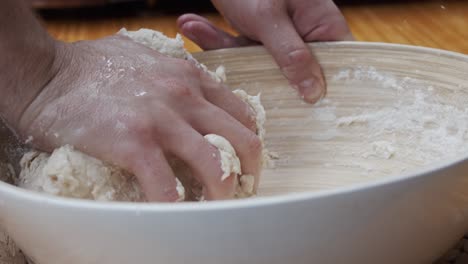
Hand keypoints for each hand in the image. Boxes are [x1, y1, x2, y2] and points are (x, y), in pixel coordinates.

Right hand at [15, 36, 261, 201]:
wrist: (46, 74)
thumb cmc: (92, 66)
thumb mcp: (147, 59)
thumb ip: (175, 76)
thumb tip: (191, 99)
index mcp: (190, 78)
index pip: (242, 114)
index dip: (248, 143)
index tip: (242, 163)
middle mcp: (185, 96)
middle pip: (243, 140)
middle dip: (249, 172)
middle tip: (240, 191)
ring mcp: (161, 120)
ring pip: (217, 164)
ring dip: (222, 194)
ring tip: (212, 208)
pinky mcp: (134, 143)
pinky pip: (167, 186)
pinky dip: (174, 207)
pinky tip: (172, 214)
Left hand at [177, 0, 351, 102]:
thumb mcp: (271, 19)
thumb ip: (292, 56)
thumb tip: (314, 94)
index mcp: (323, 28)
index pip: (333, 69)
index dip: (321, 93)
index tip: (302, 117)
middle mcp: (304, 35)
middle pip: (292, 73)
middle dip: (262, 80)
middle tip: (238, 98)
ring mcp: (278, 36)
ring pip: (258, 63)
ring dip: (225, 51)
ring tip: (192, 28)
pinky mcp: (255, 32)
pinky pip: (237, 46)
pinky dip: (214, 37)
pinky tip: (189, 22)